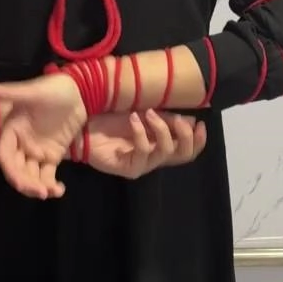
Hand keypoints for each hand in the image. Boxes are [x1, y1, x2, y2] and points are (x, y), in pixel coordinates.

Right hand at [0, 73, 85, 199]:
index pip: (5, 155)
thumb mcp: (33, 91)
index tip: (20, 183)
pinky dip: (51, 185)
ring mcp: (36, 152)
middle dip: (26, 183)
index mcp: (12, 130)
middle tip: (42, 193)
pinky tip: (60, 190)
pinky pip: (47, 175)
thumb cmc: (54, 88)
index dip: (10, 171)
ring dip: (39, 187)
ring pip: (31, 176)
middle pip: (17, 170)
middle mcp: (21, 144)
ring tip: (53, 192)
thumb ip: (10, 93)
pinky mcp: (51, 156)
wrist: (80, 91)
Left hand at [86, 109, 206, 178]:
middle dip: (185, 135)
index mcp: (161, 145)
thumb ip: (165, 118)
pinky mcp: (129, 168)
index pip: (188, 150)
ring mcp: (143, 164)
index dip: (199, 139)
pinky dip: (141, 133)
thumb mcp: (143, 113)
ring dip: (161, 128)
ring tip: (148, 113)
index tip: (199, 122)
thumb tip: (190, 119)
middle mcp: (155, 157)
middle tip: (178, 119)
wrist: (84, 128)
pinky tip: (134, 120)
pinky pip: (143, 151)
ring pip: (166, 152)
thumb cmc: (111, 119)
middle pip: (184, 155)